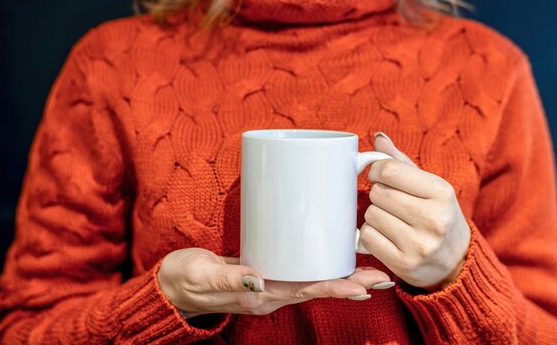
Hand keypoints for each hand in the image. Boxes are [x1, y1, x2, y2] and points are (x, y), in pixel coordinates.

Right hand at [157, 248, 392, 317]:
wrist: (173, 285)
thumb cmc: (186, 280)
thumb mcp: (202, 276)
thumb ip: (228, 279)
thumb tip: (258, 280)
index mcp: (260, 297)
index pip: (305, 292)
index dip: (335, 288)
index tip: (363, 287)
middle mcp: (271, 294)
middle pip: (318, 288)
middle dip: (351, 284)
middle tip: (382, 278)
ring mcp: (270, 286)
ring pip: (313, 282)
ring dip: (343, 277)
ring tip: (372, 272)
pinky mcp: (267, 273)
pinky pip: (300, 273)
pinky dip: (321, 268)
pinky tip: (334, 260)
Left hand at [358, 132, 470, 289]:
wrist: (457, 261)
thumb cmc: (438, 217)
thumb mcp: (430, 187)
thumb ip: (401, 162)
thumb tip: (378, 137)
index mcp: (442, 192)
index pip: (390, 170)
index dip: (377, 171)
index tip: (379, 177)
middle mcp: (434, 219)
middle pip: (378, 194)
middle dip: (377, 195)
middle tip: (390, 203)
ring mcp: (420, 244)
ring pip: (371, 216)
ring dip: (374, 216)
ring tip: (391, 221)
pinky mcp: (405, 264)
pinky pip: (367, 238)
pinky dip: (370, 235)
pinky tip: (385, 237)